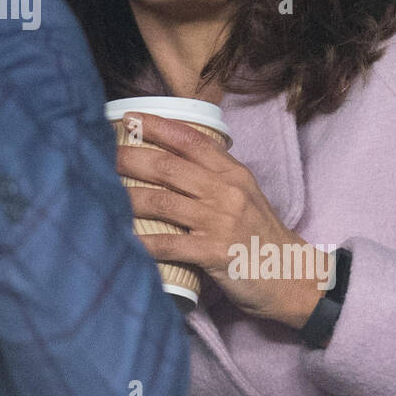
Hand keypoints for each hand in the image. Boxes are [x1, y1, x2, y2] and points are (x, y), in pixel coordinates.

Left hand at [117, 112, 327, 328]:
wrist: (293, 277)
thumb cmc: (261, 235)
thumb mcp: (244, 195)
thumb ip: (214, 175)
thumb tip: (172, 156)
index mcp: (232, 173)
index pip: (190, 140)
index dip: (156, 126)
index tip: (128, 118)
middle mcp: (226, 191)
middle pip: (168, 167)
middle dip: (130, 158)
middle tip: (102, 154)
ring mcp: (221, 221)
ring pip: (163, 202)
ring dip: (128, 197)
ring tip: (101, 193)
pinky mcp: (216, 253)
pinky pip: (170, 244)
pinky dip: (144, 242)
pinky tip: (123, 240)